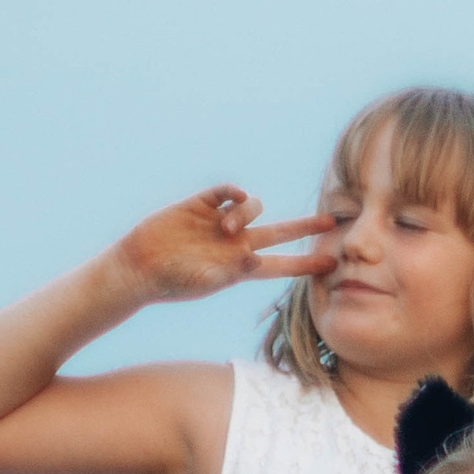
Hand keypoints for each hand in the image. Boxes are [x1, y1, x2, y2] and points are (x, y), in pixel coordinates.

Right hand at [118, 185, 337, 305]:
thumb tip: (255, 258)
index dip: (306, 265)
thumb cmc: (171, 282)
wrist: (141, 266)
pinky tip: (234, 197)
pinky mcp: (202, 204)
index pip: (282, 266)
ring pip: (254, 206)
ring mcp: (220, 222)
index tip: (331, 263)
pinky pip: (228, 190)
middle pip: (280, 232)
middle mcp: (236, 243)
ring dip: (246, 213)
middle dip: (305, 227)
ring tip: (224, 227)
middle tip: (332, 221)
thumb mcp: (204, 282)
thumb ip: (231, 272)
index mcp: (241, 268)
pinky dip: (235, 191)